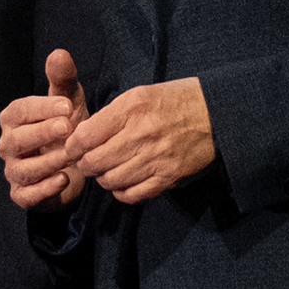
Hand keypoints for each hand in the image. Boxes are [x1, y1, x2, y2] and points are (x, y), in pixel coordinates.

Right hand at [0, 51, 90, 210]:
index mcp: (14, 119)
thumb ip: (62, 79)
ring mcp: (13, 171)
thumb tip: (59, 53)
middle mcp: (8, 144)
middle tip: (68, 127)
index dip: (42, 108)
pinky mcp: (22, 194)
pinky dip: (44, 189)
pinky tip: (64, 179)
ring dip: (47, 162)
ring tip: (72, 155)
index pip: (20, 111)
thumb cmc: (66, 127)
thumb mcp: (68, 101)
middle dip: (42, 133)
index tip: (67, 105)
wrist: (76, 165)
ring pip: (23, 169)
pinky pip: (26, 195)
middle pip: (18, 139)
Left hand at [71, 77, 213, 204]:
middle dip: (85, 165)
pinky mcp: (168, 176)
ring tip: (106, 171)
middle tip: (88, 162)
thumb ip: (111, 114)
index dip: (73, 146)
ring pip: (111, 181)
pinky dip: (122, 192)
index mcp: (131, 108)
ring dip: (103, 179)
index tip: (73, 148)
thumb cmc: (175, 100)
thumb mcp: (140, 93)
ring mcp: (156, 158)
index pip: (86, 136)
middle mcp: (141, 134)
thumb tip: (84, 135)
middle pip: (95, 162)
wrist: (216, 113)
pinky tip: (123, 182)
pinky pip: (134, 194)